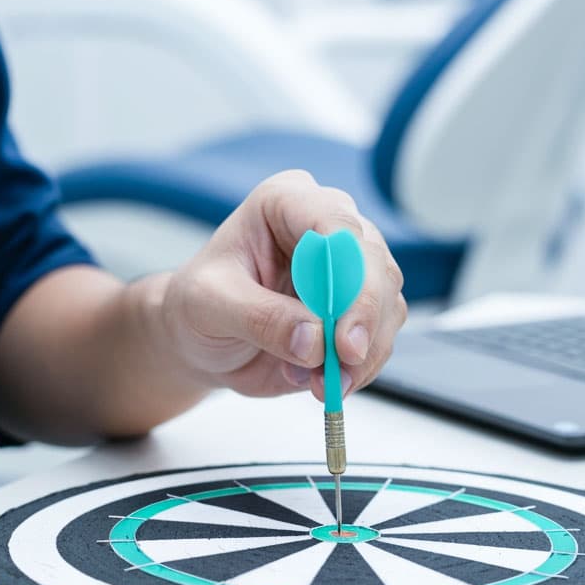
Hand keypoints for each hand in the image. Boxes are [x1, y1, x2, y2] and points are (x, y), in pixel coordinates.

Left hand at [163, 170, 407, 400]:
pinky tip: (323, 382)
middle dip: (365, 321)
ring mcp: (349, 268)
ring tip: (318, 381)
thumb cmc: (196, 306)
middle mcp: (326, 226)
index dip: (351, 276)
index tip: (344, 335)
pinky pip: (380, 336)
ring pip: (388, 303)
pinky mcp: (358, 308)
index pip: (336, 224)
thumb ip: (260, 318)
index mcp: (286, 202)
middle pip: (374, 264)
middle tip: (343, 363)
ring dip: (362, 353)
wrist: (200, 340)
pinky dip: (361, 367)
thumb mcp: (208, 306)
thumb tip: (314, 340)